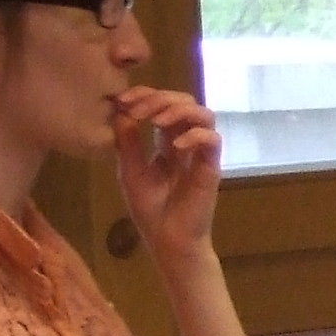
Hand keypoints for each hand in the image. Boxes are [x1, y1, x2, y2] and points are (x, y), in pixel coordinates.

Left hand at [112, 88, 223, 264]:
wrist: (168, 240)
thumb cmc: (150, 210)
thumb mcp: (130, 170)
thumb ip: (127, 142)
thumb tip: (122, 111)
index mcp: (167, 142)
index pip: (163, 105)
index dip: (145, 95)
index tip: (122, 101)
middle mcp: (188, 143)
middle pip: (186, 102)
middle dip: (160, 98)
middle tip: (139, 110)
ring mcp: (201, 154)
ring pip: (205, 115)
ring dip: (179, 110)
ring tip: (158, 121)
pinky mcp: (211, 167)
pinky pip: (212, 140)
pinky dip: (194, 136)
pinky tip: (174, 146)